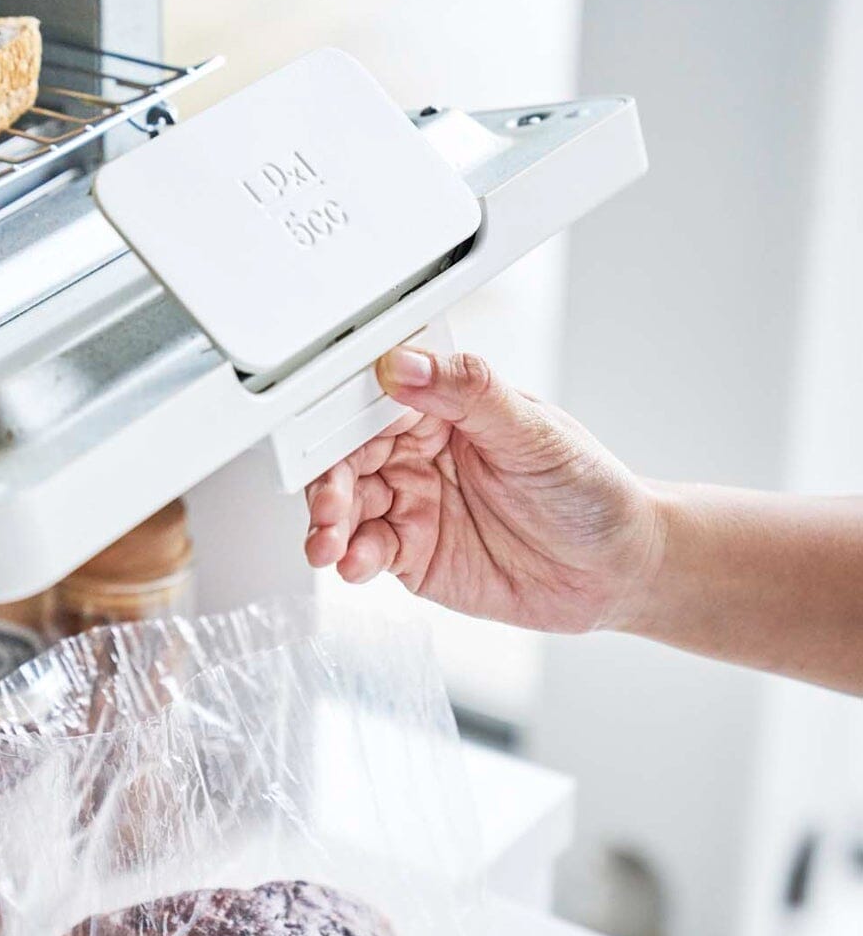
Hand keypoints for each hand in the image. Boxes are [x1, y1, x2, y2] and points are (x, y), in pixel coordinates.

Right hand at [304, 347, 665, 633]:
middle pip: (348, 458)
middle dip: (328, 482)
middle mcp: (420, 455)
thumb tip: (408, 365)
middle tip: (329, 505)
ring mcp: (413, 507)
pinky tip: (356, 564)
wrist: (616, 570)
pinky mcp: (414, 556)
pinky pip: (368, 552)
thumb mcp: (534, 431)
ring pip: (348, 508)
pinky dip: (353, 558)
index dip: (339, 416)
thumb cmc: (589, 491)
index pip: (375, 402)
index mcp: (446, 409)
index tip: (320, 434)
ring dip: (329, 525)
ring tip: (329, 543)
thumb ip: (468, 393)